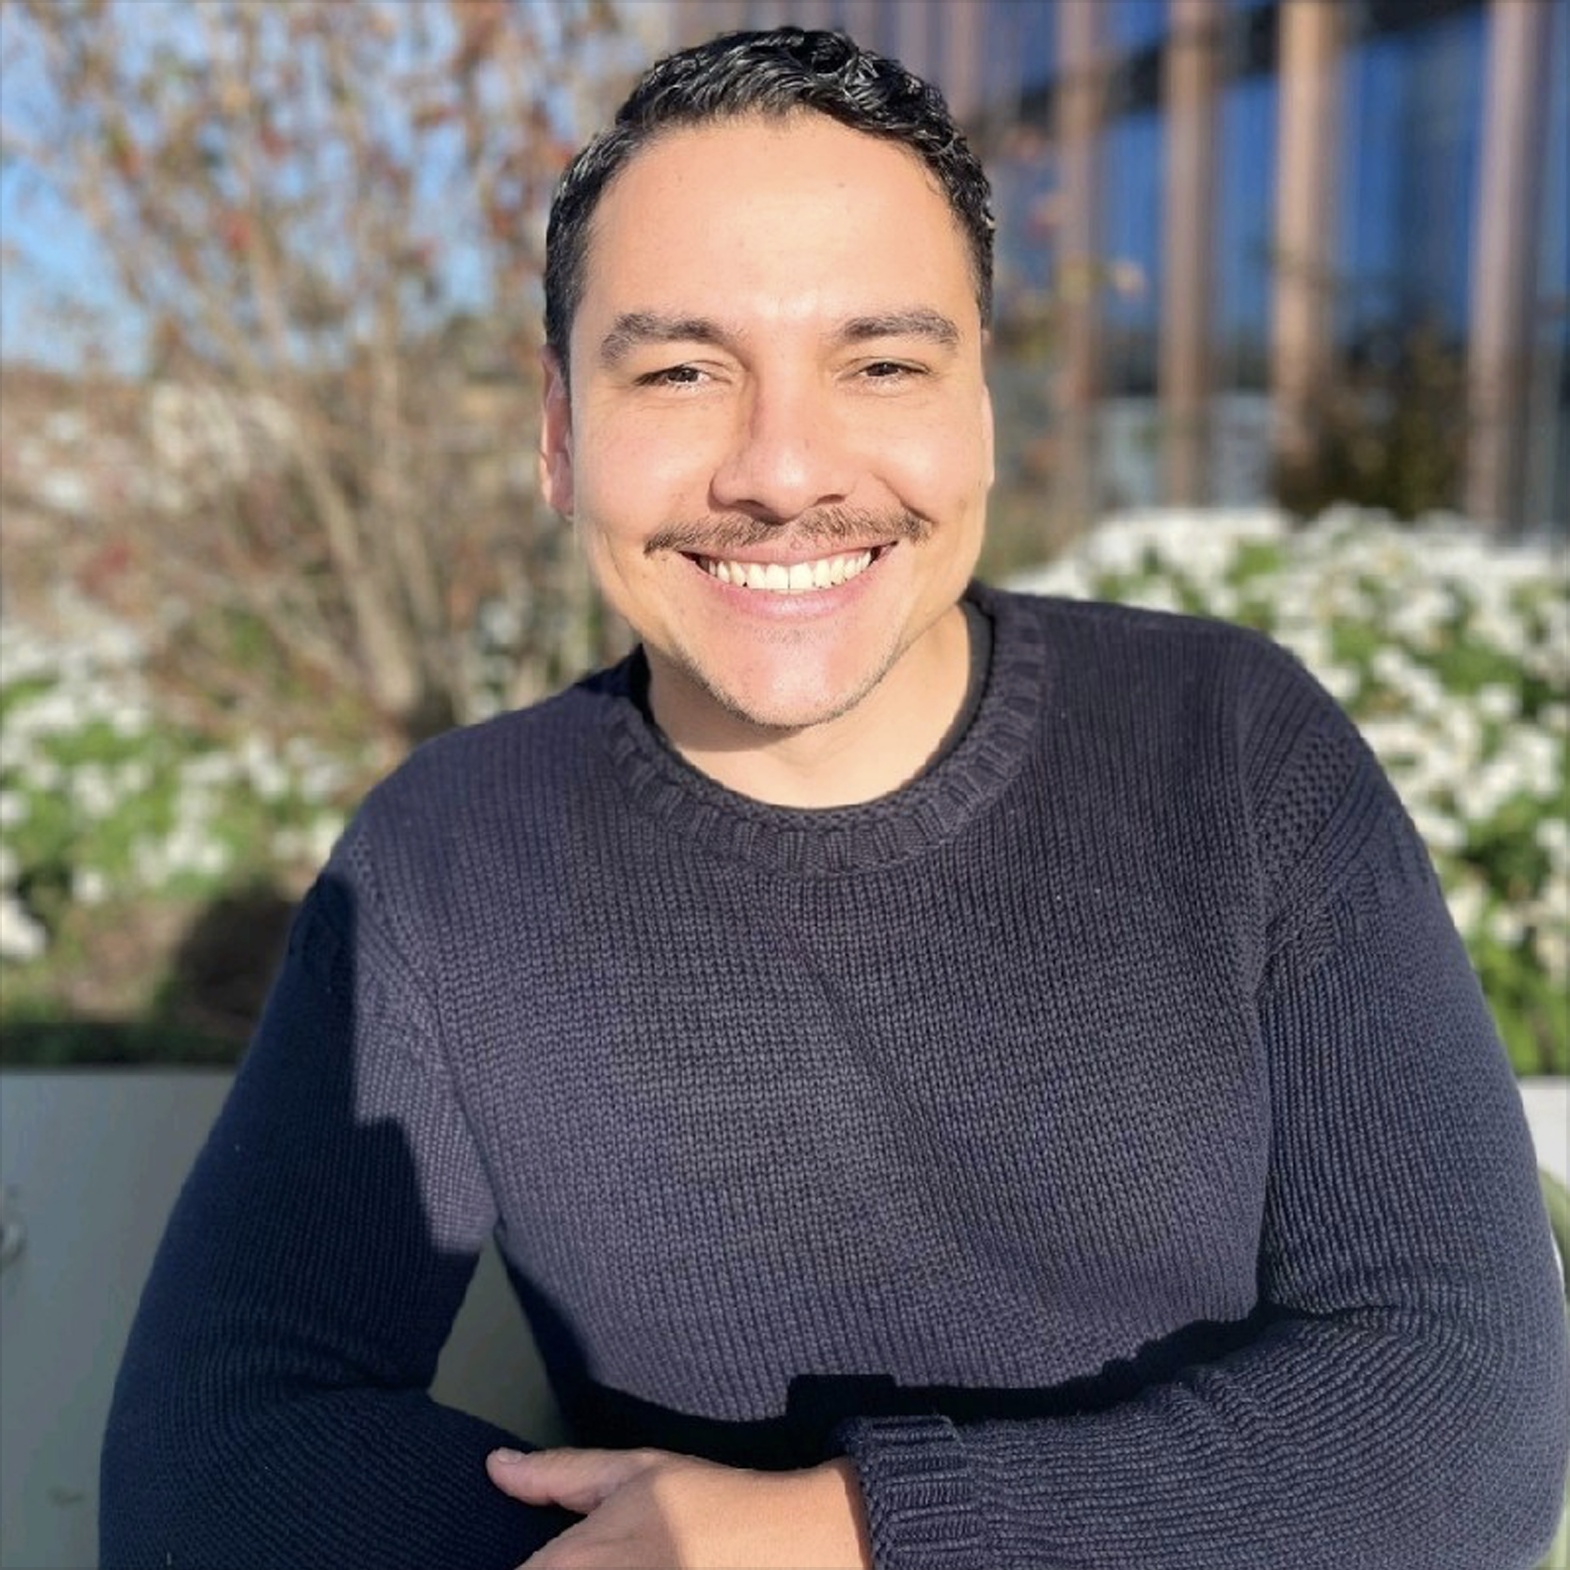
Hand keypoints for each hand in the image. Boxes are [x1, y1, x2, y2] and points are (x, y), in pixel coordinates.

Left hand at [487, 1445, 873, 1568]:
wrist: (786, 1545)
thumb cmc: (708, 1502)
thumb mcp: (634, 1470)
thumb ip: (558, 1474)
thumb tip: (495, 1467)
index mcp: (571, 1565)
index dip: (521, 1567)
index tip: (533, 1557)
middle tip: (575, 1554)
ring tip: (618, 1557)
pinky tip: (631, 1569)